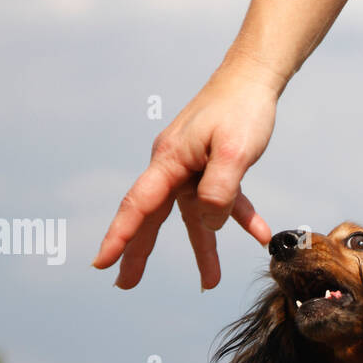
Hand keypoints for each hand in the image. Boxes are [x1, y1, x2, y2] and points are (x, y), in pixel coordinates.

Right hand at [94, 66, 277, 288]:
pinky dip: (241, 218)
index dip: (120, 237)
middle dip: (139, 253)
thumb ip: (220, 191)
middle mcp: (174, 166)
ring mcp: (192, 167)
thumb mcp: (235, 152)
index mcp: (169, 161)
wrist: (254, 78)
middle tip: (124, 285)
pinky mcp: (214, 166)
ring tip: (210, 282)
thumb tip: (209, 223)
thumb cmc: (242, 109)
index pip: (139, 206)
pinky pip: (224, 200)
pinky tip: (260, 235)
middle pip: (152, 217)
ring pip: (193, 216)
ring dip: (203, 248)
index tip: (102, 263)